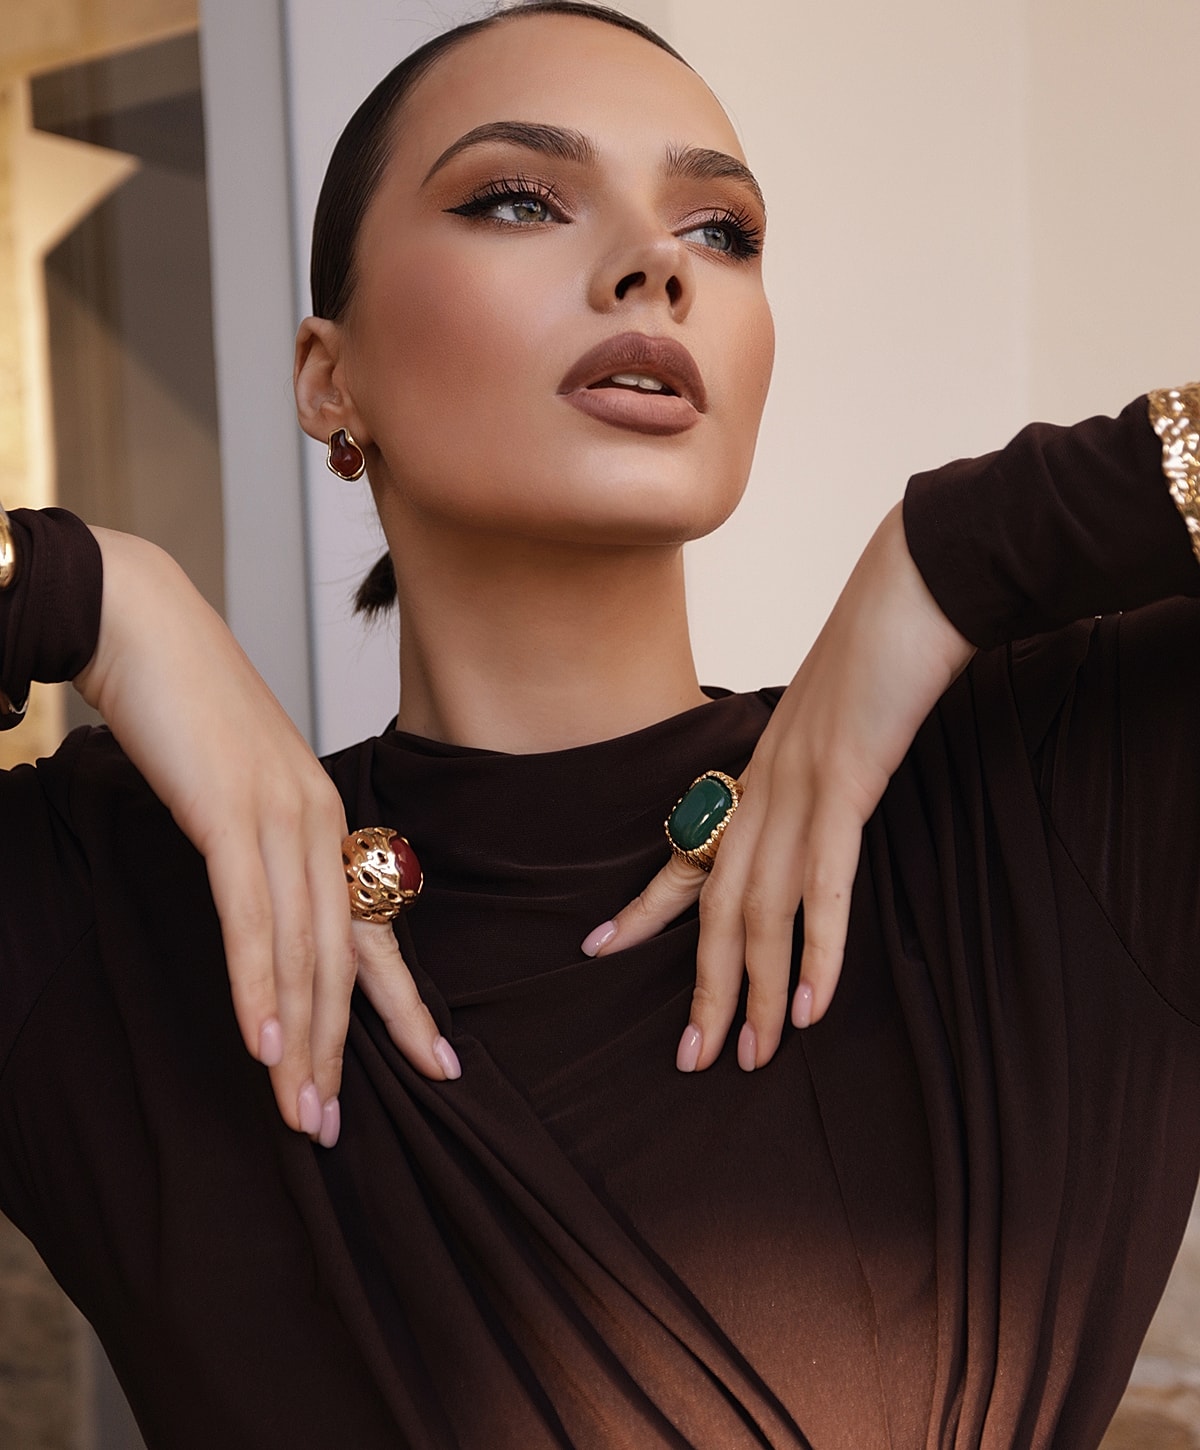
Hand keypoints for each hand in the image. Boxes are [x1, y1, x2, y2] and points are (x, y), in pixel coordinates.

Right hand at [74, 529, 458, 1144]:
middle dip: (341, 1051)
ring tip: (301, 1116)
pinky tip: (261, 1044)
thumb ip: (256, 848)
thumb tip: (260, 904)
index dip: (406, 1005)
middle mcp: (321, 825)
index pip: (376, 931)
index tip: (438, 1066)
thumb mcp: (234, 790)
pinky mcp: (232, 814)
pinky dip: (258, 985)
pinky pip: (251, 918)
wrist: (143, 627)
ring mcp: (283, 818)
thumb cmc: (184, 712)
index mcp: (326, 822)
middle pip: (345, 959)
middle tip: (332, 1128)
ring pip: (306, 952)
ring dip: (301, 1042)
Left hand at [581, 504, 973, 1070]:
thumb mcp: (837, 719)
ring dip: (758, 991)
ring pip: (760, 911)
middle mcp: (762, 787)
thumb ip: (817, 769)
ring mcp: (797, 788)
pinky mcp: (843, 786)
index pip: (689, 853)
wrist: (913, 587)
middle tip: (690, 1057)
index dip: (643, 908)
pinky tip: (815, 1007)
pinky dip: (818, 951)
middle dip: (704, 987)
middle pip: (717, 906)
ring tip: (751, 1057)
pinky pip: (822, 887)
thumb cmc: (883, 651)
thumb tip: (820, 803)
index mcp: (756, 774)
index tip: (597, 948)